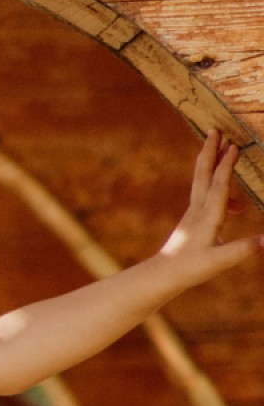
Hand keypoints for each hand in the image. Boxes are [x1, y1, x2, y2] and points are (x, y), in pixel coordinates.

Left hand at [155, 134, 257, 286]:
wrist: (162, 276)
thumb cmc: (189, 269)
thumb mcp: (219, 262)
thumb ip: (243, 250)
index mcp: (207, 216)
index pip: (218, 185)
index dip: (226, 165)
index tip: (233, 145)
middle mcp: (198, 210)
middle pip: (204, 174)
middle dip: (211, 151)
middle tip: (215, 130)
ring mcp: (193, 214)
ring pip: (203, 182)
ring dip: (213, 164)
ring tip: (225, 150)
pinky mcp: (192, 221)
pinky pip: (207, 197)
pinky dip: (221, 192)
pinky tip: (237, 206)